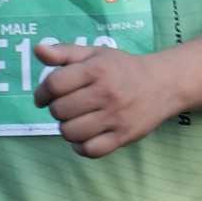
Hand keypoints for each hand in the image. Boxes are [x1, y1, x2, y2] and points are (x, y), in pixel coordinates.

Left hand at [32, 39, 180, 157]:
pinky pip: (90, 150)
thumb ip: (65, 52)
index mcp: (97, 70)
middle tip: (66, 107)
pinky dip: (81, 147)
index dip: (42, 93)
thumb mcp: (95, 53)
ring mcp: (115, 117)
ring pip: (71, 133)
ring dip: (67, 129)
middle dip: (56, 110)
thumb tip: (37, 50)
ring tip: (76, 120)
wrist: (164, 84)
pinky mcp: (124, 136)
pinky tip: (84, 137)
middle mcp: (106, 93)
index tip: (43, 97)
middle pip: (60, 111)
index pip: (54, 84)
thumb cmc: (123, 68)